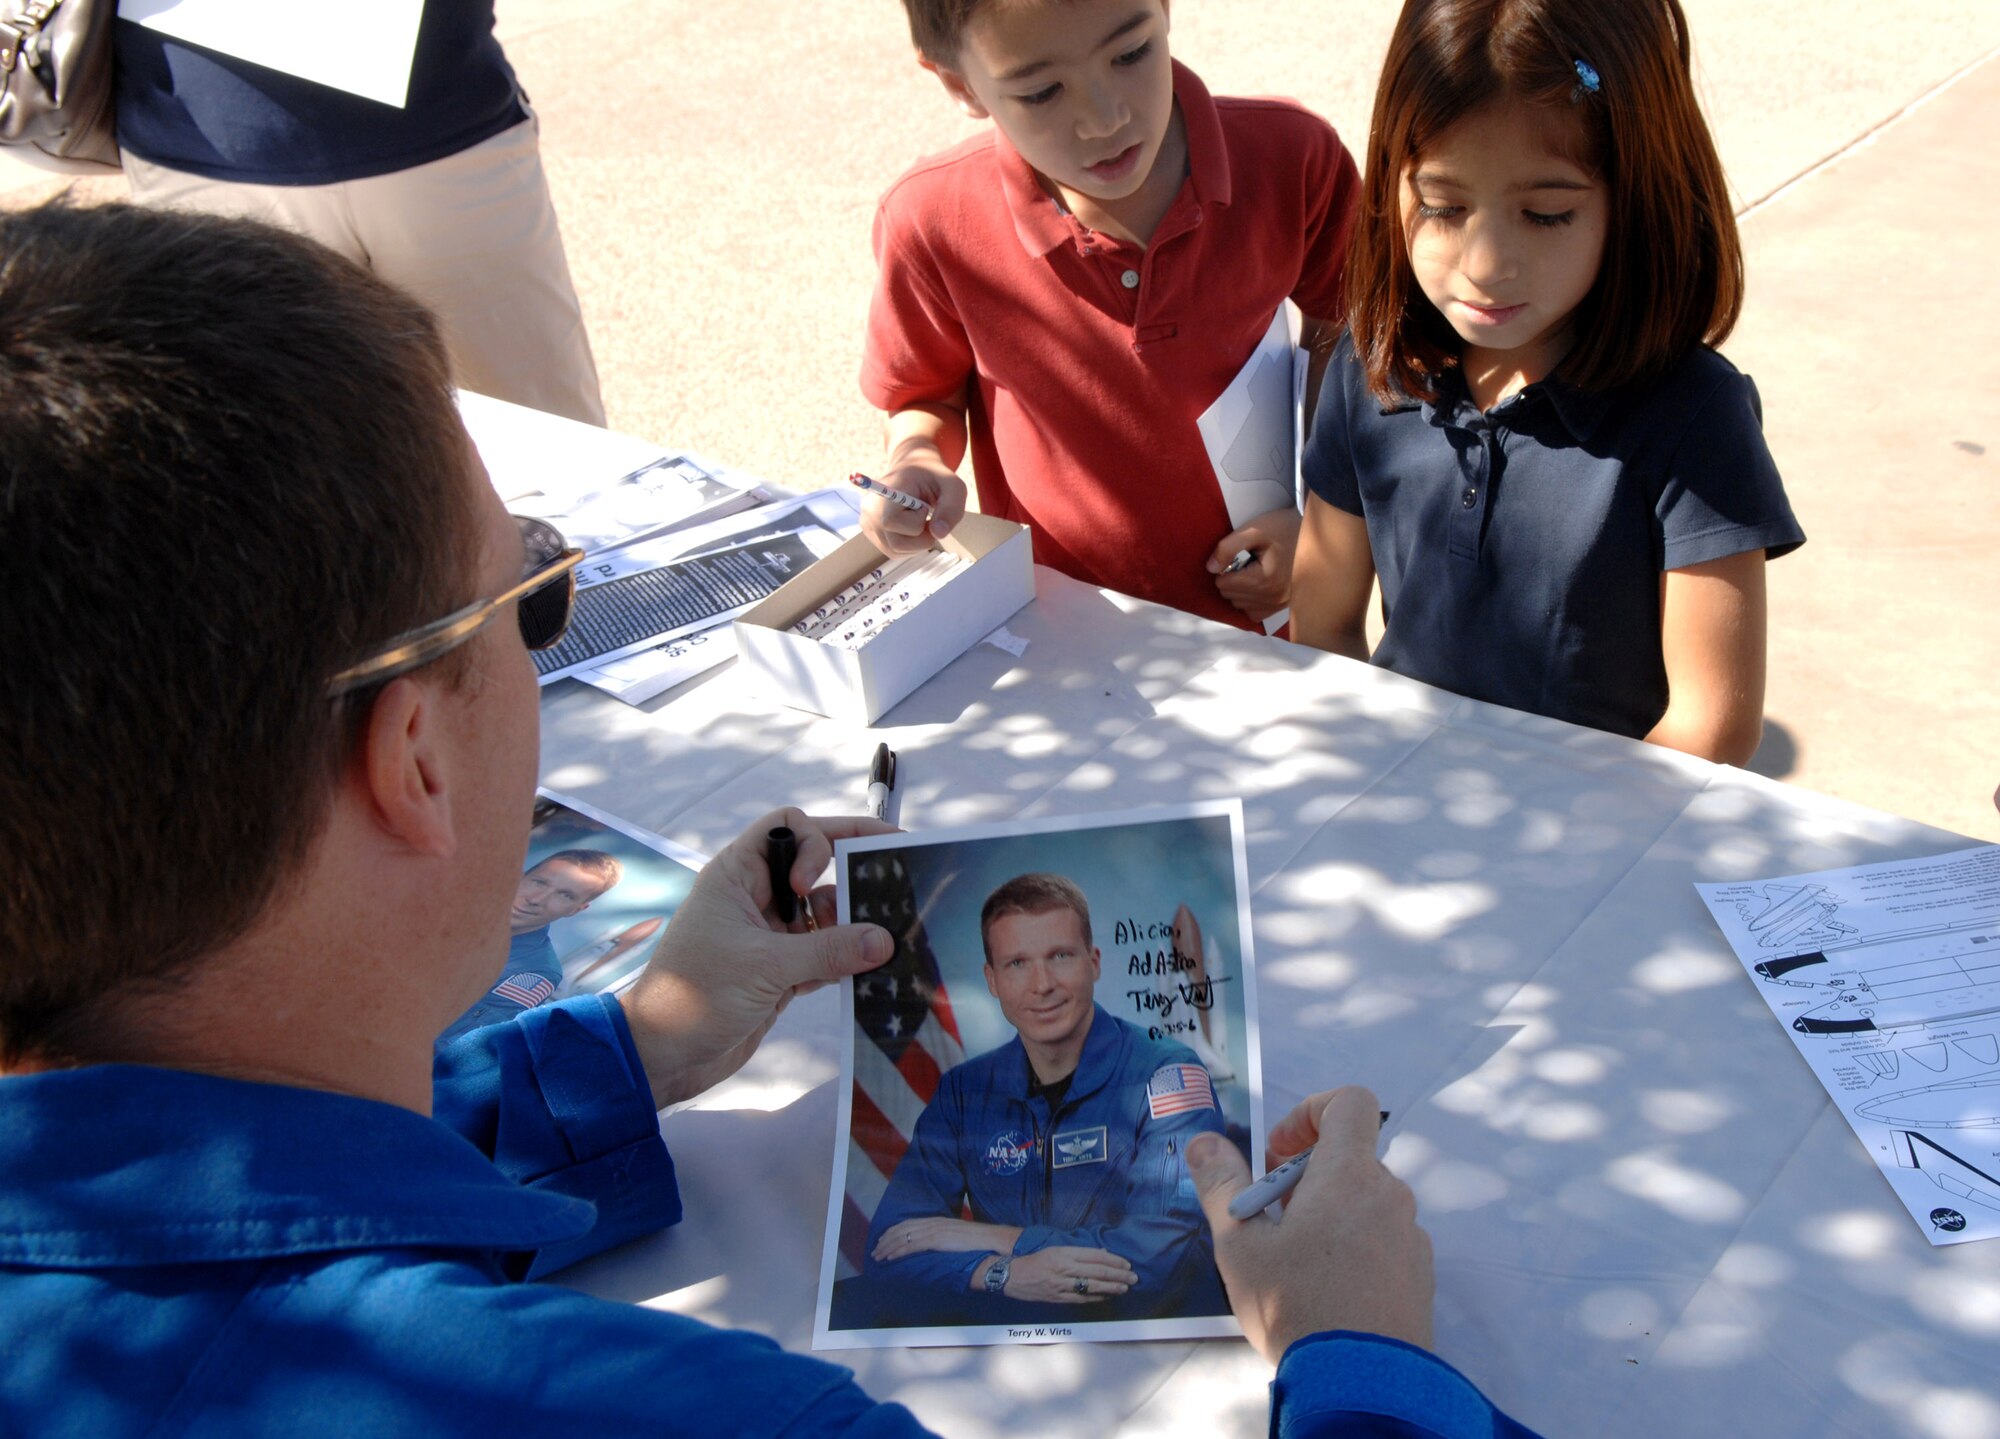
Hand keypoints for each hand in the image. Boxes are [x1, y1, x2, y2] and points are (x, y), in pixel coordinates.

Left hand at [615, 809, 894, 1108]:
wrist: (663, 1057)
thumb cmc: (697, 996)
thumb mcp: (766, 967)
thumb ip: (829, 950)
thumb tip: (887, 939)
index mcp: (738, 875)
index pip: (788, 826)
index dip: (813, 843)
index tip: (811, 887)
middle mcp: (757, 896)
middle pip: (817, 864)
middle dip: (854, 871)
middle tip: (902, 874)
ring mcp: (771, 934)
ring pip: (827, 913)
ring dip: (855, 923)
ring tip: (892, 937)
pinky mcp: (781, 970)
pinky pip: (826, 952)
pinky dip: (847, 958)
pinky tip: (874, 969)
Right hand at [858, 451, 965, 556]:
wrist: (914, 472)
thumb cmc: (934, 478)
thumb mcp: (952, 486)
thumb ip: (951, 508)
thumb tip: (938, 534)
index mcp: (885, 490)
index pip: (890, 521)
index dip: (915, 522)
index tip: (924, 507)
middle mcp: (870, 508)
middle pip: (896, 543)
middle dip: (921, 537)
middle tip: (928, 518)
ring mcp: (867, 522)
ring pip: (895, 551)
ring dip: (917, 543)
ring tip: (920, 520)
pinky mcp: (872, 534)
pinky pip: (894, 552)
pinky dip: (910, 546)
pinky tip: (913, 528)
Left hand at [873, 1217, 1022, 1261]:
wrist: (987, 1239)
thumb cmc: (975, 1241)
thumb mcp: (954, 1235)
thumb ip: (943, 1237)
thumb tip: (934, 1245)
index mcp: (936, 1220)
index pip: (908, 1223)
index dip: (893, 1231)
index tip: (883, 1238)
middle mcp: (932, 1223)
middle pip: (902, 1229)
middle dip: (886, 1240)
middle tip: (875, 1250)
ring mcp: (933, 1230)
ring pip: (903, 1237)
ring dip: (888, 1247)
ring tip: (878, 1256)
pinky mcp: (936, 1240)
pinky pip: (912, 1245)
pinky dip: (898, 1251)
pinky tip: (890, 1257)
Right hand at [996, 1246, 1136, 1303]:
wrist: (1011, 1275)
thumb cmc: (1034, 1260)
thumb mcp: (1056, 1249)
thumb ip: (1078, 1252)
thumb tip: (1102, 1252)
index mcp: (1064, 1253)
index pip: (1095, 1256)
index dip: (1113, 1260)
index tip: (1127, 1264)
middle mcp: (1063, 1268)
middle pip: (1097, 1271)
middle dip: (1118, 1275)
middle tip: (1133, 1277)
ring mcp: (1061, 1284)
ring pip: (1092, 1286)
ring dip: (1111, 1288)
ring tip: (1125, 1288)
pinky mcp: (1057, 1298)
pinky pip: (1081, 1299)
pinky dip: (1097, 1298)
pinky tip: (1107, 1297)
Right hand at [1187, 1087, 1432, 1362]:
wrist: (1362, 1385)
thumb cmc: (1296, 1304)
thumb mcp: (1240, 1245)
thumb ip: (1221, 1184)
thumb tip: (1205, 1141)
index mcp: (1349, 1174)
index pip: (1351, 1102)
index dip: (1311, 1111)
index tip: (1277, 1153)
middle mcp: (1391, 1195)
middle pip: (1349, 1160)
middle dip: (1305, 1179)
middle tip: (1271, 1222)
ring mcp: (1411, 1238)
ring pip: (1366, 1204)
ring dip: (1330, 1216)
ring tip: (1296, 1265)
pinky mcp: (1420, 1277)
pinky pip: (1385, 1242)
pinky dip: (1356, 1249)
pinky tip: (1328, 1294)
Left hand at [1207, 506, 1301, 620]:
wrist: (1313, 535)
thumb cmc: (1282, 529)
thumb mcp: (1254, 530)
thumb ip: (1228, 547)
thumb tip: (1210, 568)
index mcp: (1265, 579)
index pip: (1223, 584)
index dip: (1225, 567)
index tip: (1239, 555)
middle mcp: (1273, 598)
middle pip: (1230, 595)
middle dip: (1232, 578)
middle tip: (1247, 561)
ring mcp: (1279, 605)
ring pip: (1239, 605)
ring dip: (1240, 589)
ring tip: (1254, 570)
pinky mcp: (1281, 608)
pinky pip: (1253, 613)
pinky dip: (1250, 601)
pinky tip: (1258, 585)